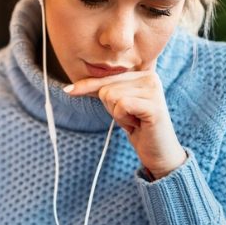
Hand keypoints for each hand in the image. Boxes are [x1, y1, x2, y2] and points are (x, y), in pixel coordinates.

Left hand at [65, 70, 185, 178]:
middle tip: (130, 117)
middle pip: (106, 87)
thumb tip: (70, 88)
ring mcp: (154, 90)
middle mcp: (151, 77)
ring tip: (134, 120)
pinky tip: (137, 124)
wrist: (158, 151)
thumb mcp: (116, 104)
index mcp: (142, 73)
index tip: (67, 91)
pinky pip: (121, 106)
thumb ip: (100, 91)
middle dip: (111, 107)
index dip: (87, 86)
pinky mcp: (154, 106)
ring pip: (111, 97)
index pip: (106, 78)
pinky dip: (123, 119)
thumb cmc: (137, 125)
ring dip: (118, 115)